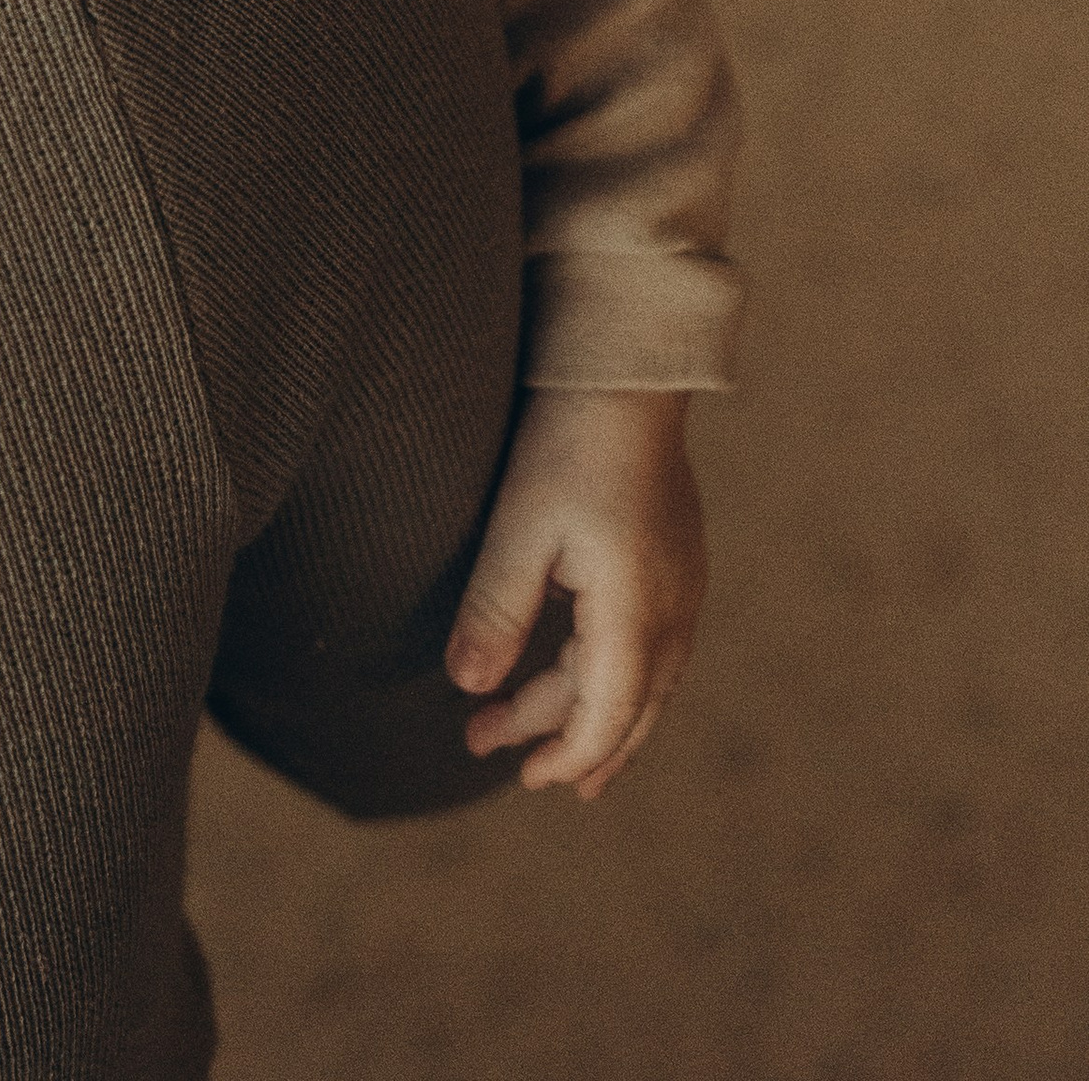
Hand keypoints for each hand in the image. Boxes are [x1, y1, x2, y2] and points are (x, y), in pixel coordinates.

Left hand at [445, 387, 705, 799]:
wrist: (625, 376)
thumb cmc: (566, 445)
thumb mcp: (517, 528)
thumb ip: (495, 612)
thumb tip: (467, 688)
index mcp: (634, 613)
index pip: (605, 716)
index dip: (566, 754)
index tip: (521, 775)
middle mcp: (673, 612)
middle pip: (629, 710)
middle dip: (569, 742)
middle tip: (507, 761)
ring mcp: (684, 589)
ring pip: (645, 683)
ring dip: (593, 714)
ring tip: (547, 743)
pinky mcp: (680, 564)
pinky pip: (654, 649)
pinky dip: (617, 679)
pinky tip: (587, 678)